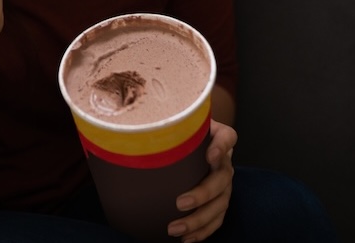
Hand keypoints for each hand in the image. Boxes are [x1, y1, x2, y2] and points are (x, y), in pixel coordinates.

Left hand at [167, 119, 235, 242]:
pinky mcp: (219, 200)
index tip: (210, 155)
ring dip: (199, 219)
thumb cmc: (179, 133)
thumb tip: (128, 130)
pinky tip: (187, 239)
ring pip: (220, 204)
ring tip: (176, 229)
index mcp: (218, 137)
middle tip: (180, 203)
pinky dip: (203, 231)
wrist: (187, 144)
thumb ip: (163, 124)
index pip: (227, 138)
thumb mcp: (176, 123)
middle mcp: (224, 161)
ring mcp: (224, 183)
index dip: (221, 147)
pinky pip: (217, 218)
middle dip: (203, 194)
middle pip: (223, 178)